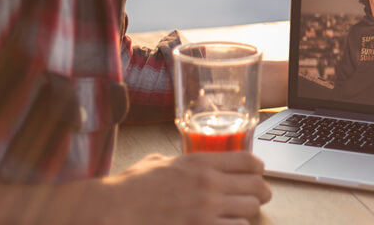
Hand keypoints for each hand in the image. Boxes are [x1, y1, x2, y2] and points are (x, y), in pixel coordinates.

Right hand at [104, 152, 270, 224]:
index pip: (248, 160)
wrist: (112, 210)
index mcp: (200, 162)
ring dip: (248, 212)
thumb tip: (180, 163)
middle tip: (258, 196)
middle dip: (260, 192)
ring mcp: (206, 210)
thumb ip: (177, 161)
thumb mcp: (157, 162)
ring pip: (251, 210)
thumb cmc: (129, 187)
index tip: (257, 172)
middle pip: (256, 186)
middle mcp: (209, 184)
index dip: (258, 167)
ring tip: (241, 213)